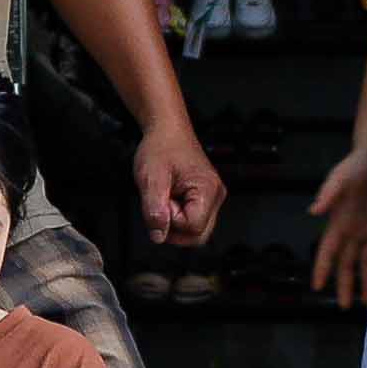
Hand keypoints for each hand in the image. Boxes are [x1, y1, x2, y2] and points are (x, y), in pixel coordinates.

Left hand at [133, 120, 226, 245]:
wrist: (167, 131)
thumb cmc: (161, 147)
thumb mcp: (150, 179)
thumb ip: (154, 210)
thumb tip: (159, 236)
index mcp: (207, 190)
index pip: (193, 227)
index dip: (171, 220)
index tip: (162, 202)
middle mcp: (216, 196)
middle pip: (199, 235)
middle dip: (174, 228)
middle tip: (162, 204)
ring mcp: (213, 198)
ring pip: (196, 231)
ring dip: (175, 222)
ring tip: (166, 199)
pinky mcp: (206, 199)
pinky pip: (194, 220)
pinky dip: (178, 216)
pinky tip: (170, 200)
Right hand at [309, 146, 366, 302]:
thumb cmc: (359, 163)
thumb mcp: (342, 176)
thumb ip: (328, 193)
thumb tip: (313, 211)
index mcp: (339, 221)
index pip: (327, 250)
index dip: (322, 268)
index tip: (317, 287)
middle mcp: (352, 229)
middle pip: (344, 263)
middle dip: (343, 284)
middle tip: (343, 306)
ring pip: (362, 262)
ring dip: (362, 280)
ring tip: (365, 301)